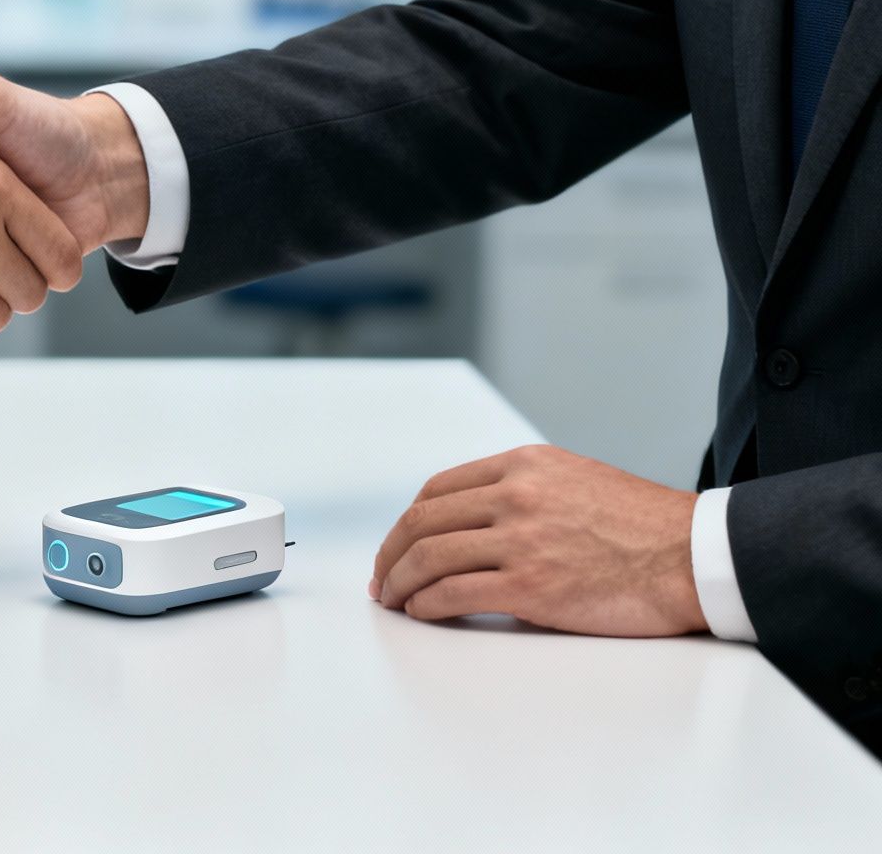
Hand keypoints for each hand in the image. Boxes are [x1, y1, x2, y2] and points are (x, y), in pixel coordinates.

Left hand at [369, 445, 706, 636]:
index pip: (438, 489)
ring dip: (399, 582)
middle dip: (391, 553)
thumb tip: (473, 523)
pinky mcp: (530, 585)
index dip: (409, 521)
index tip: (398, 543)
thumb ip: (524, 491)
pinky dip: (426, 605)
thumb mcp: (575, 480)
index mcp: (524, 465)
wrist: (696, 556)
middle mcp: (515, 495)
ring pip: (429, 557)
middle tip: (381, 577)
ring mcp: (521, 540)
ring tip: (393, 599)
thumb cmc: (645, 527)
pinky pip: (453, 594)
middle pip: (423, 522)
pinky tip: (422, 612)